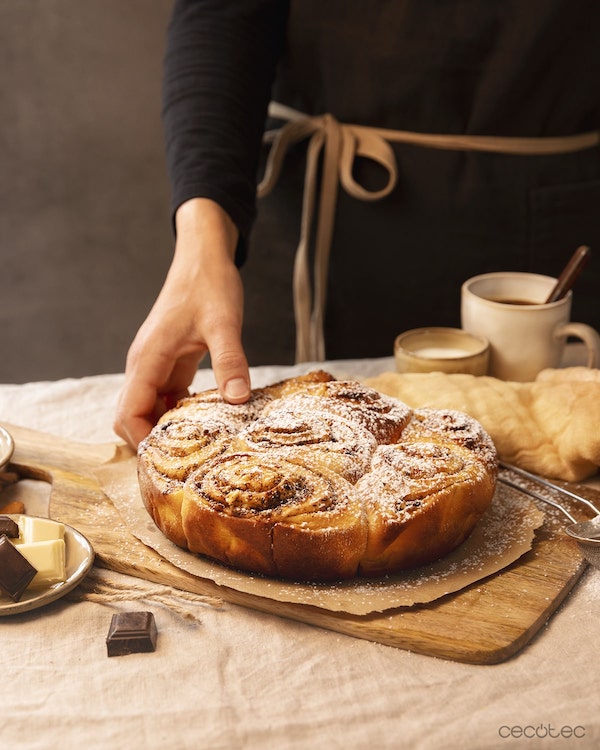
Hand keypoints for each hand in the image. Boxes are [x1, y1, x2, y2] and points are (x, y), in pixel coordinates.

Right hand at [114, 199, 250, 447]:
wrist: (203, 256)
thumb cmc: (208, 283)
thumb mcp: (223, 322)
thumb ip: (230, 361)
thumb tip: (238, 400)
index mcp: (148, 358)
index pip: (128, 412)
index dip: (141, 440)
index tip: (167, 461)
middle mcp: (145, 365)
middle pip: (131, 416)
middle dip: (151, 440)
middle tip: (185, 462)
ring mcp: (156, 364)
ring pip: (148, 408)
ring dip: (166, 428)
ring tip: (198, 448)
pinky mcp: (170, 362)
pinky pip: (166, 397)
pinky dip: (179, 413)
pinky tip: (206, 421)